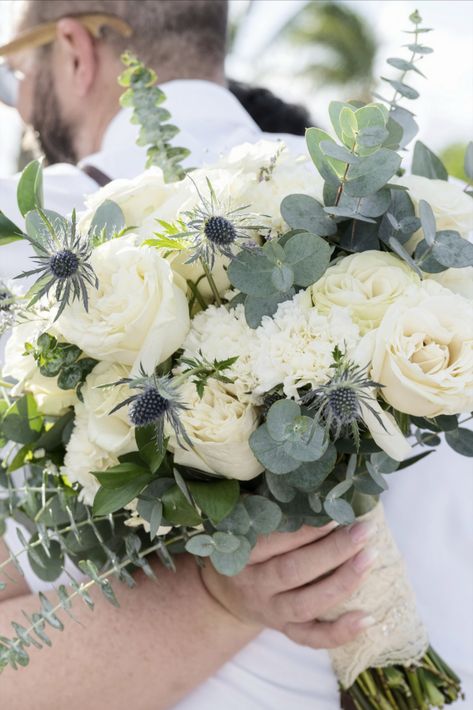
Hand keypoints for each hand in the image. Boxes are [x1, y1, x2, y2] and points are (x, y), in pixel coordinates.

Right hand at [200, 520, 377, 648]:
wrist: (225, 596)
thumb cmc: (244, 549)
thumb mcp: (243, 527)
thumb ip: (268, 511)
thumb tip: (314, 489)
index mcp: (242, 555)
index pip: (273, 542)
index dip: (305, 530)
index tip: (334, 514)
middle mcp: (255, 586)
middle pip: (293, 571)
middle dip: (332, 551)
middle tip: (363, 530)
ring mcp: (271, 611)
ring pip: (306, 604)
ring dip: (341, 582)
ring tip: (370, 558)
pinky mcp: (286, 630)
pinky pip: (312, 637)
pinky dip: (340, 632)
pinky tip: (367, 618)